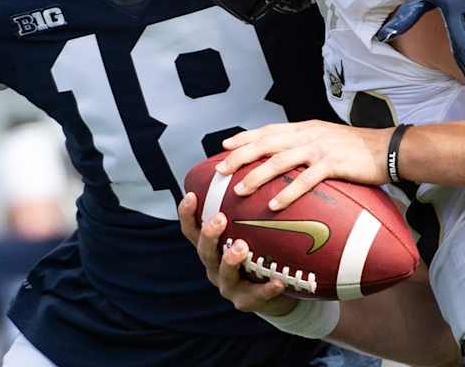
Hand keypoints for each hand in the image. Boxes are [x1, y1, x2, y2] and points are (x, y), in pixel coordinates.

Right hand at [178, 193, 293, 315]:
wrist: (276, 291)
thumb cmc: (260, 251)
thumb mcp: (250, 229)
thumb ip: (247, 206)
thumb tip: (257, 163)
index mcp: (211, 246)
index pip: (192, 228)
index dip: (187, 214)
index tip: (191, 195)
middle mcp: (213, 266)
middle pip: (203, 250)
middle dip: (209, 235)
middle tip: (220, 219)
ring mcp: (228, 286)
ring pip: (223, 274)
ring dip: (230, 260)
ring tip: (241, 248)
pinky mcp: (246, 301)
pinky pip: (255, 296)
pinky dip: (265, 288)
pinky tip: (277, 281)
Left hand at [214, 121, 390, 209]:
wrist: (387, 148)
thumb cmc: (355, 149)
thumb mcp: (325, 139)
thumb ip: (304, 144)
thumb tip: (283, 157)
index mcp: (304, 128)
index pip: (267, 130)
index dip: (244, 138)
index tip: (223, 146)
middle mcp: (307, 135)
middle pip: (266, 143)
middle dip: (240, 156)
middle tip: (221, 170)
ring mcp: (319, 149)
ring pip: (280, 161)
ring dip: (257, 176)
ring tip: (239, 190)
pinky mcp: (332, 165)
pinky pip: (305, 180)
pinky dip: (288, 193)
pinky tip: (274, 205)